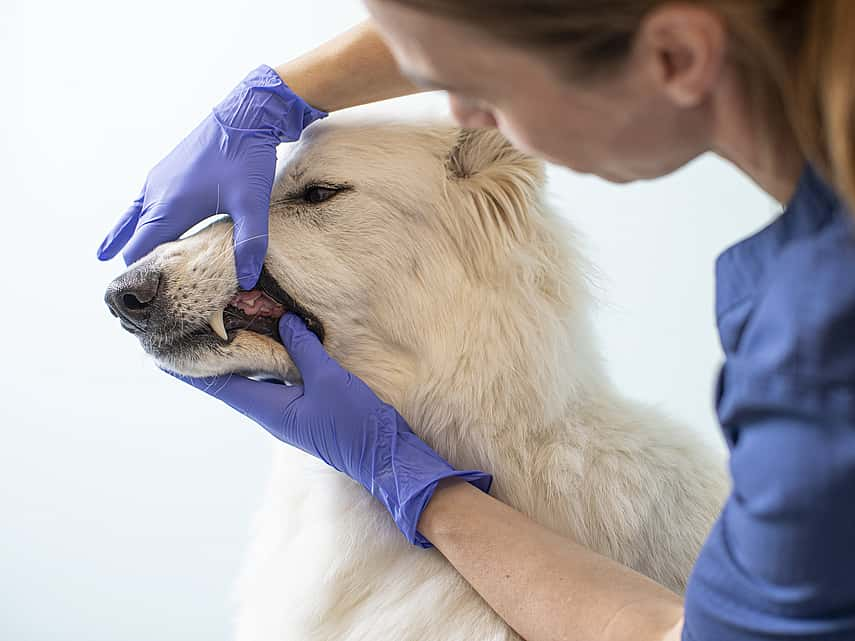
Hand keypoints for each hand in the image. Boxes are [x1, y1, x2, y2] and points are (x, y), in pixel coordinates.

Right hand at [97, 65, 326, 288]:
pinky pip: (145, 201)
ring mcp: (160, 178)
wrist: (247, 113)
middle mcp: (157, 193)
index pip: (141, 250)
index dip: (139, 275)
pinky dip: (137, 217)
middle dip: (134, 261)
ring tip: (112, 256)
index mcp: (171, 206)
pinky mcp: (169, 169)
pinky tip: (137, 221)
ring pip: (136, 216)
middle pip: (135, 236)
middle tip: (129, 289)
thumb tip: (248, 278)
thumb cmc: (247, 157)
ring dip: (130, 237)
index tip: (136, 299)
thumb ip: (250, 243)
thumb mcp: (252, 204)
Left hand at [171, 313, 491, 546]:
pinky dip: (266, 359)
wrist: (384, 458)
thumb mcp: (330, 380)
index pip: (218, 384)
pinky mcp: (304, 409)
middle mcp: (271, 412)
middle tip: (190, 328)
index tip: (159, 351)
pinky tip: (270, 340)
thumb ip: (304, 349)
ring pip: (253, 379)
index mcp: (268, 409)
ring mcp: (287, 412)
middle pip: (230, 380)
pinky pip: (276, 380)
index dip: (189, 368)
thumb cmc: (356, 424)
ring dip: (238, 356)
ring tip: (224, 327)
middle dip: (209, 357)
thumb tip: (283, 320)